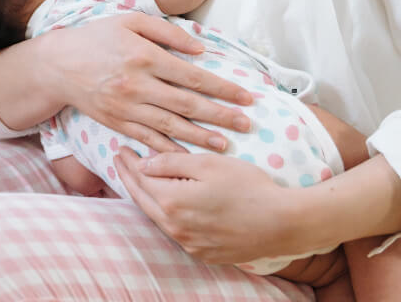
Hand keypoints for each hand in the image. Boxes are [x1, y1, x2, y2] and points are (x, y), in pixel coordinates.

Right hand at [54, 13, 253, 153]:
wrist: (59, 64)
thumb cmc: (99, 36)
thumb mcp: (132, 21)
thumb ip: (168, 32)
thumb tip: (200, 49)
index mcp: (146, 57)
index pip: (194, 76)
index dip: (223, 88)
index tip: (245, 96)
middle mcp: (138, 85)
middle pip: (188, 104)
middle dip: (221, 116)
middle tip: (246, 125)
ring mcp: (126, 107)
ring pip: (170, 126)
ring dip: (200, 137)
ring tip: (225, 145)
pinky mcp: (117, 123)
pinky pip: (147, 139)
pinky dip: (169, 149)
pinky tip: (188, 156)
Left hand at [115, 147, 300, 263]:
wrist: (280, 223)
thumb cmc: (248, 186)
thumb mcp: (209, 163)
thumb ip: (172, 162)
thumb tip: (144, 164)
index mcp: (173, 202)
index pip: (141, 180)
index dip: (129, 163)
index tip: (121, 148)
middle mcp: (175, 228)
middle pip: (143, 200)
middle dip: (129, 179)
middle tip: (120, 160)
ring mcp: (188, 244)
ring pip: (157, 217)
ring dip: (145, 196)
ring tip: (139, 180)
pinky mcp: (202, 252)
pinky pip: (174, 230)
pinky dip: (165, 213)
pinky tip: (167, 202)